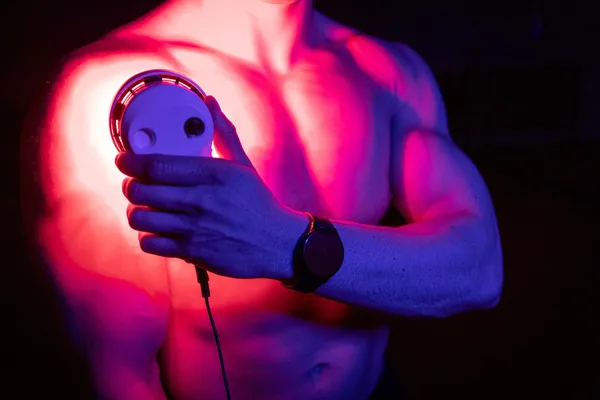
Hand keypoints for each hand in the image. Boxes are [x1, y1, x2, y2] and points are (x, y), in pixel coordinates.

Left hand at [116, 96, 306, 278]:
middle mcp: (200, 200)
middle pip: (140, 191)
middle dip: (129, 185)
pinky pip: (150, 243)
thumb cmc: (258, 203)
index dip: (131, 161)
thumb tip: (210, 103)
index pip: (157, 165)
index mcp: (212, 174)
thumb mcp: (243, 164)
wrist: (276, 243)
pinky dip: (147, 236)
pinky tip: (157, 229)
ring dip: (135, 211)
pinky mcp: (191, 252)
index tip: (124, 159)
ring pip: (140, 217)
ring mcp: (194, 228)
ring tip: (143, 207)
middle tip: (134, 183)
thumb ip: (223, 133)